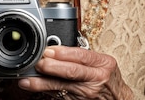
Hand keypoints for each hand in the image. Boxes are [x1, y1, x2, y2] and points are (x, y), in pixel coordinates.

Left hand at [18, 46, 132, 99]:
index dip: (63, 53)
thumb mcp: (103, 62)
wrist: (117, 98)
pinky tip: (33, 87)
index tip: (49, 50)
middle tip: (38, 62)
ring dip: (42, 83)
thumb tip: (55, 48)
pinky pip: (59, 95)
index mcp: (103, 64)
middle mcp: (95, 79)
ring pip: (61, 87)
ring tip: (27, 79)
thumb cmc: (108, 77)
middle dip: (52, 67)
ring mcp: (86, 93)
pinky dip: (45, 90)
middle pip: (72, 72)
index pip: (82, 56)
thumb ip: (83, 56)